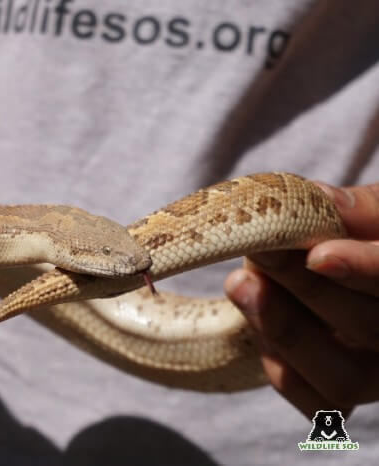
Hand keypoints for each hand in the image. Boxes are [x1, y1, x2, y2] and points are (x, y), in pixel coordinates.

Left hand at [225, 182, 378, 418]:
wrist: (334, 271)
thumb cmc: (361, 233)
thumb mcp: (373, 213)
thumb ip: (360, 208)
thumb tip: (321, 199)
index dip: (366, 269)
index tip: (318, 254)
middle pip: (368, 327)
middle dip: (306, 287)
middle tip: (259, 251)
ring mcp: (378, 376)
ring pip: (343, 377)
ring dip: (285, 330)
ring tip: (240, 284)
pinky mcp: (341, 396)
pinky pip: (315, 404)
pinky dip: (283, 370)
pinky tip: (256, 330)